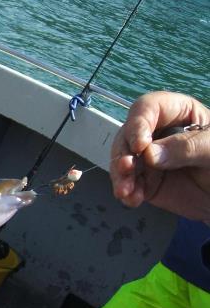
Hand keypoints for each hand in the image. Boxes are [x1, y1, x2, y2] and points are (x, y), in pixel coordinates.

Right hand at [110, 91, 209, 220]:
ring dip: (121, 176)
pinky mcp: (145, 180)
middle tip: (126, 168)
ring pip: (123, 161)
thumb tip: (149, 154)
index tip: (140, 146)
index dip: (139, 124)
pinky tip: (132, 199)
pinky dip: (127, 192)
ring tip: (125, 191)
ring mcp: (148, 158)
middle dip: (123, 153)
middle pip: (128, 135)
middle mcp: (156, 133)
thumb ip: (186, 148)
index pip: (148, 108)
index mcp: (177, 113)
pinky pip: (129, 183)